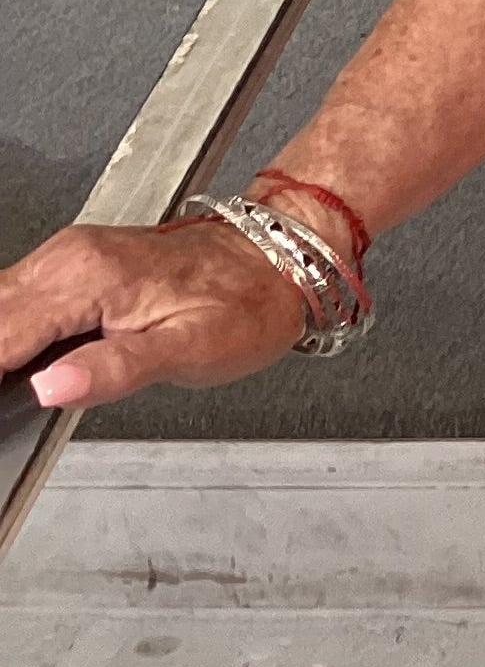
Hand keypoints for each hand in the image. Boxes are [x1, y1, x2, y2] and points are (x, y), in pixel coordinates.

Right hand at [0, 220, 308, 413]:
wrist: (274, 259)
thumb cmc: (244, 303)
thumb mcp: (190, 350)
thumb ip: (114, 369)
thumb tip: (50, 387)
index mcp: (89, 277)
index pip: (0, 333)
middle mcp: (70, 258)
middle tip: (7, 407)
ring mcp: (68, 259)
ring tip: (13, 393)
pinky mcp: (72, 267)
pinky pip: (16, 301)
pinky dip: (8, 335)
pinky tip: (19, 368)